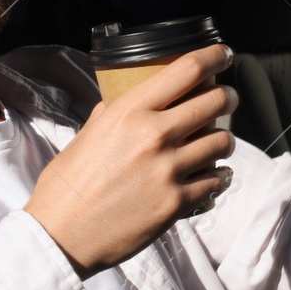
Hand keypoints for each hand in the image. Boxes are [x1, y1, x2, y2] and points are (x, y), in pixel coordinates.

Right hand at [25, 43, 238, 278]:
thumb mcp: (86, 137)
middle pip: (215, 102)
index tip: (224, 54)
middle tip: (227, 100)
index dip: (213, 57)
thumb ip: (110, 115)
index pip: (186, 70)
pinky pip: (216, 181)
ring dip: (224, 140)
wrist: (62, 235)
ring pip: (222, 143)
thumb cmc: (67, 186)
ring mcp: (168, 171)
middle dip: (228, 98)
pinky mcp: (177, 204)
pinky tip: (215, 176)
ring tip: (217, 143)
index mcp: (129, 112)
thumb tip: (122, 101)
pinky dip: (219, 177)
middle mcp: (154, 136)